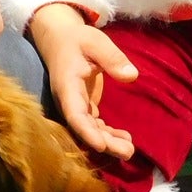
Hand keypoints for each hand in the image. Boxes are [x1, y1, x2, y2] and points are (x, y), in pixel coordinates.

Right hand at [27, 4, 138, 160]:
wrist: (60, 39)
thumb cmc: (77, 39)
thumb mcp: (96, 42)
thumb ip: (112, 58)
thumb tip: (132, 76)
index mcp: (67, 86)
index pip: (74, 114)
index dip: (86, 131)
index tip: (101, 145)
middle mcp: (68, 101)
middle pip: (83, 128)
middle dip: (104, 142)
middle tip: (128, 152)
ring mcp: (75, 105)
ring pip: (89, 130)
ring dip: (108, 142)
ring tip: (130, 150)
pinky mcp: (83, 106)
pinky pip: (94, 125)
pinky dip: (108, 134)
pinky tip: (126, 139)